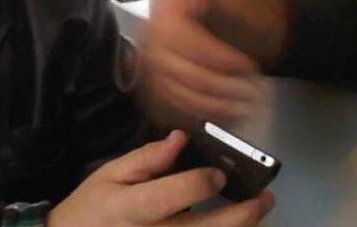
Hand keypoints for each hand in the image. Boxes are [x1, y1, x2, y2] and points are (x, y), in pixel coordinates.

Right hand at [47, 130, 272, 226]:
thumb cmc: (93, 208)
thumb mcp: (110, 174)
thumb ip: (147, 158)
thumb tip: (181, 138)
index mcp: (129, 208)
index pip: (170, 196)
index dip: (199, 184)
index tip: (219, 174)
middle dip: (240, 215)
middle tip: (263, 198)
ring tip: (257, 212)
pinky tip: (234, 226)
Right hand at [139, 0, 287, 124]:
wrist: (184, 30)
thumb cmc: (196, 8)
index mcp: (161, 21)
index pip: (188, 45)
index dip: (219, 58)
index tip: (249, 66)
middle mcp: (151, 49)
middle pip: (188, 76)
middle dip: (224, 86)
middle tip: (256, 90)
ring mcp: (152, 75)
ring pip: (185, 98)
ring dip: (220, 104)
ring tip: (250, 104)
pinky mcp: (157, 95)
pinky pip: (180, 111)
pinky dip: (207, 115)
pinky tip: (232, 115)